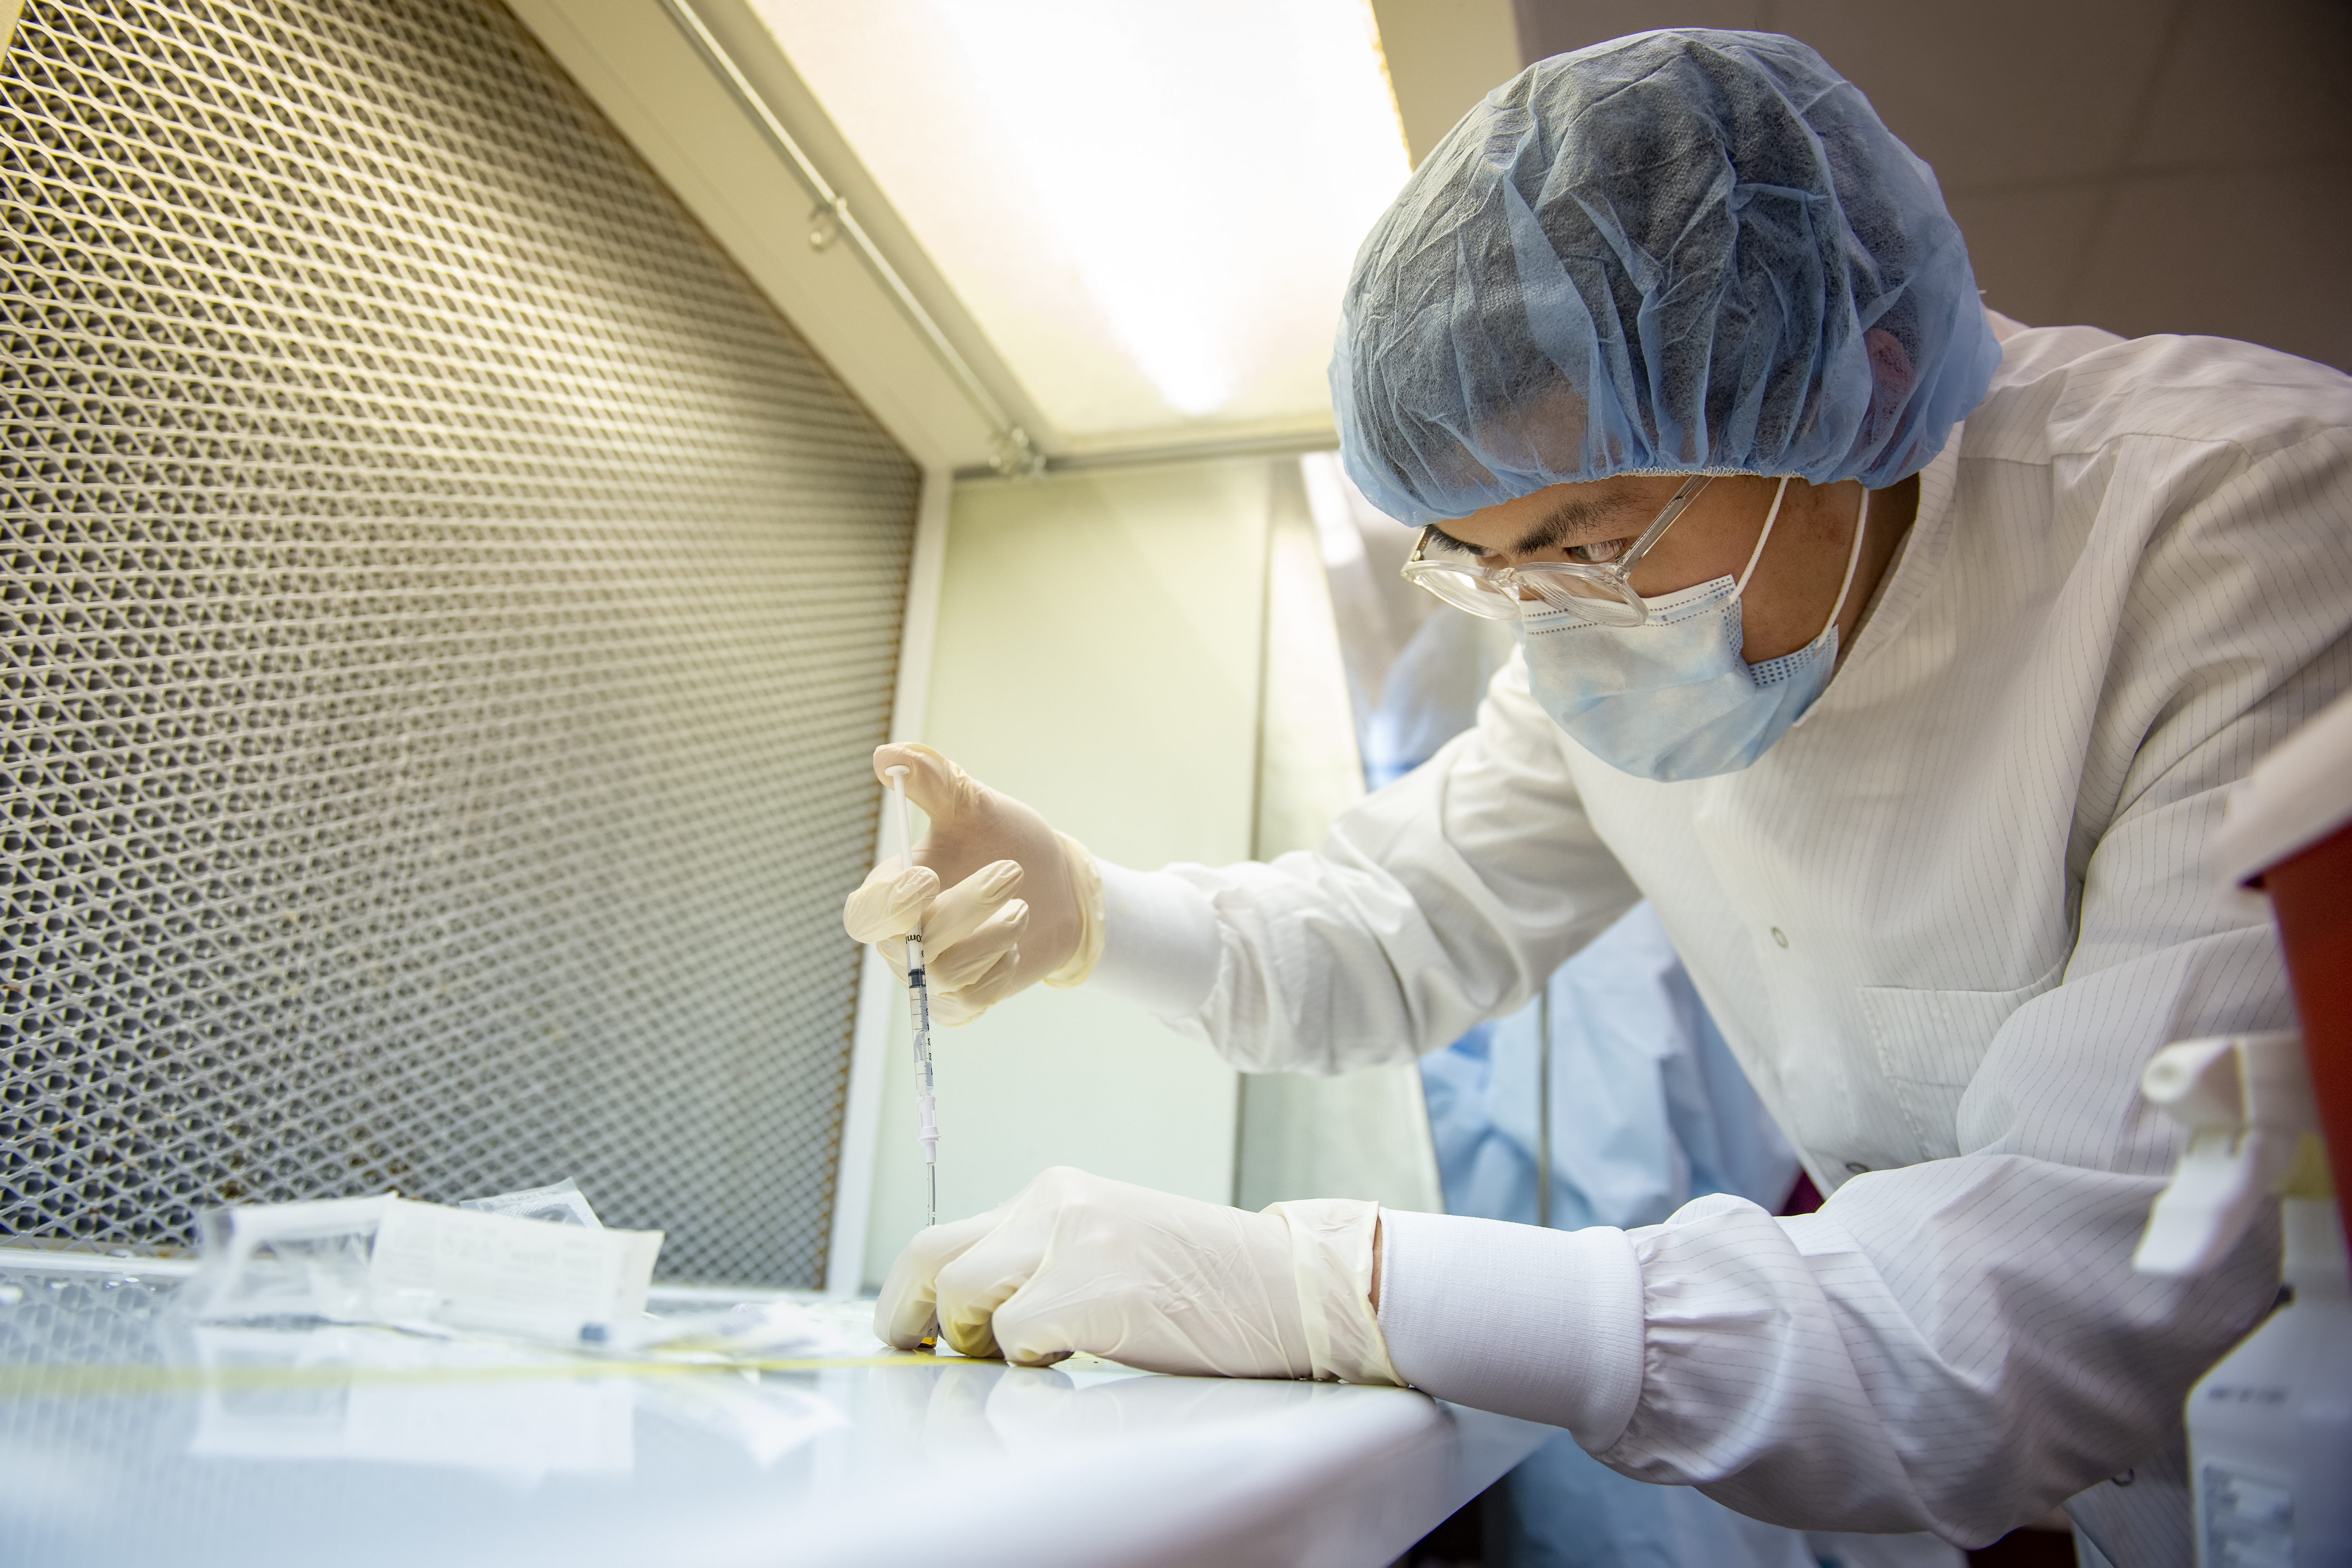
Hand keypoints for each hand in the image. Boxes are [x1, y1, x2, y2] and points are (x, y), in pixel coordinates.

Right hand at [841, 744, 1103, 1024]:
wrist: (1057, 885)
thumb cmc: (1005, 841)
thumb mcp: (974, 806)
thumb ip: (934, 781)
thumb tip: (888, 755)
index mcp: (891, 892)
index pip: (864, 914)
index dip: (888, 903)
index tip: (928, 876)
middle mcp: (903, 940)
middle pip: (912, 943)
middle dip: (964, 909)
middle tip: (1010, 872)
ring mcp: (932, 975)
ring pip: (948, 972)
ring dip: (994, 936)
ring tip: (1022, 907)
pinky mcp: (965, 1001)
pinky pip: (972, 1000)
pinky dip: (997, 972)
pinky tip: (1013, 946)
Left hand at [875, 1167, 1398, 1385]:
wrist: (1293, 1288)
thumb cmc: (1205, 1285)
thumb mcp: (1109, 1250)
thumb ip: (1041, 1264)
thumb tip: (962, 1316)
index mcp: (1060, 1193)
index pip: (948, 1234)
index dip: (911, 1290)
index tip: (907, 1329)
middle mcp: (1059, 1203)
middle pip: (933, 1255)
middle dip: (908, 1313)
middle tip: (915, 1352)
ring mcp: (1078, 1242)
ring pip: (966, 1296)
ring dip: (979, 1342)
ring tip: (1032, 1357)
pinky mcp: (1099, 1289)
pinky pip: (1018, 1338)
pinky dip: (1033, 1363)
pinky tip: (1081, 1358)